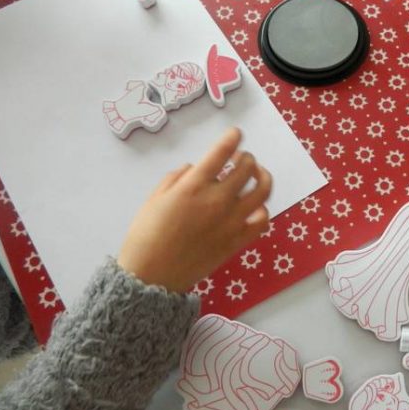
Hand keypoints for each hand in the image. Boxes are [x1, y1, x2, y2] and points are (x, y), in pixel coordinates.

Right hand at [118, 128, 271, 292]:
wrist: (152, 276)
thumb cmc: (146, 235)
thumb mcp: (154, 199)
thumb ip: (176, 178)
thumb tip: (194, 168)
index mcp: (193, 187)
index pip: (221, 153)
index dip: (232, 138)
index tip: (235, 133)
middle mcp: (217, 200)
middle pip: (246, 168)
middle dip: (246, 157)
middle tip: (241, 158)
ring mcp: (231, 221)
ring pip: (262, 190)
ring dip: (262, 176)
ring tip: (257, 174)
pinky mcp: (238, 240)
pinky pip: (262, 220)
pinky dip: (262, 209)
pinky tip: (255, 206)